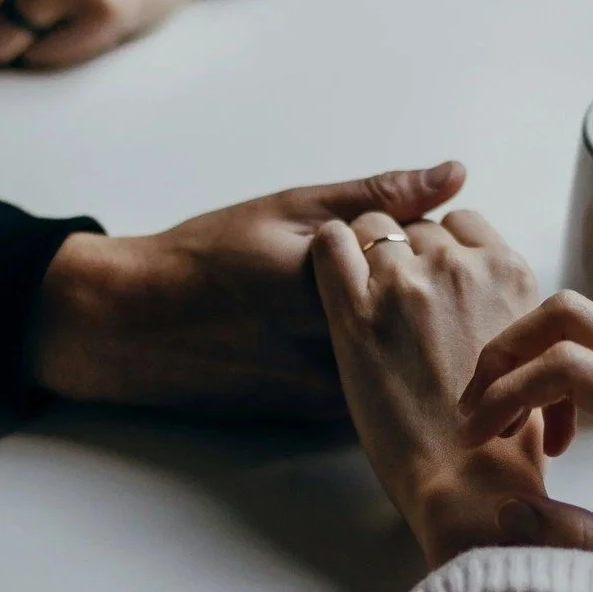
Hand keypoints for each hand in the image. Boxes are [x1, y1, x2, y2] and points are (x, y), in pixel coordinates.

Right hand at [33, 161, 464, 417]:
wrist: (138, 328)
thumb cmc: (207, 259)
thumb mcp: (291, 209)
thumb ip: (379, 196)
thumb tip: (454, 174)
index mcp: (333, 290)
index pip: (431, 262)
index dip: (427, 240)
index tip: (400, 229)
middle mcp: (337, 351)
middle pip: (428, 316)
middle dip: (426, 287)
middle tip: (387, 262)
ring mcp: (332, 392)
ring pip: (409, 355)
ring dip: (410, 328)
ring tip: (365, 300)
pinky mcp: (323, 417)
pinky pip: (381, 382)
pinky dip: (385, 358)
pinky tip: (358, 334)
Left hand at [311, 209, 545, 564]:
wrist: (469, 482)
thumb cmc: (503, 437)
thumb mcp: (530, 353)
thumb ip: (506, 309)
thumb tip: (484, 298)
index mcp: (509, 273)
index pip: (463, 224)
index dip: (441, 247)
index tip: (430, 277)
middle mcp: (461, 267)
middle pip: (417, 227)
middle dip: (404, 254)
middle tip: (394, 302)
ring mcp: (407, 284)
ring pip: (373, 227)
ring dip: (365, 255)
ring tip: (363, 299)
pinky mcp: (356, 312)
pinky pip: (330, 243)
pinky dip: (328, 251)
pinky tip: (330, 278)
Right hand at [457, 292, 592, 591]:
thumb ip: (585, 546)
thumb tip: (508, 514)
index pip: (568, 364)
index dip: (506, 392)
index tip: (476, 440)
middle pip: (570, 314)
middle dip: (506, 353)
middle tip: (478, 418)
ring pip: (582, 325)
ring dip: (529, 363)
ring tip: (507, 431)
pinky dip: (558, 378)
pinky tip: (557, 441)